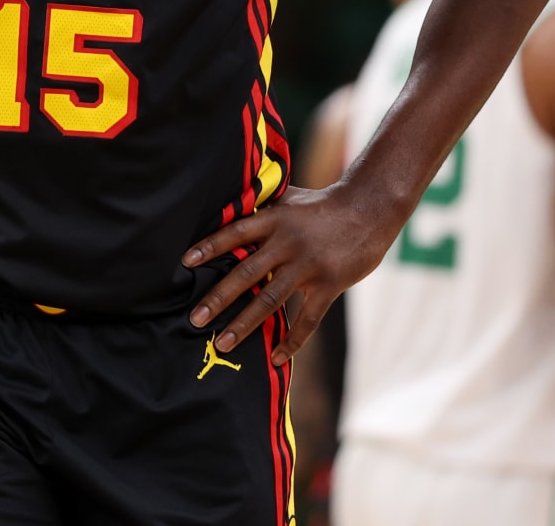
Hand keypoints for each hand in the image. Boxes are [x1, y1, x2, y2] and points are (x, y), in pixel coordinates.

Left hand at [181, 184, 396, 364]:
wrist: (370, 209)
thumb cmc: (324, 204)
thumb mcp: (290, 197)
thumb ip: (262, 207)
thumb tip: (230, 207)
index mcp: (275, 219)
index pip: (236, 233)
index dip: (210, 247)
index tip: (185, 263)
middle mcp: (288, 243)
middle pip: (246, 272)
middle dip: (218, 297)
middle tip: (195, 318)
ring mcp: (308, 266)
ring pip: (270, 300)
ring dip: (244, 324)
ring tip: (222, 342)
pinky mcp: (328, 284)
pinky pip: (307, 319)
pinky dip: (292, 340)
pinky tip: (277, 357)